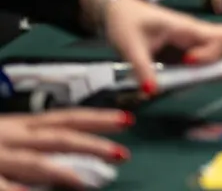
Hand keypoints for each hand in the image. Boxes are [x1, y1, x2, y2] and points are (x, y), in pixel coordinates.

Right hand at [0, 109, 131, 190]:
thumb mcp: (11, 134)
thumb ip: (39, 142)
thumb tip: (76, 156)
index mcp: (24, 125)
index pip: (69, 119)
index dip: (99, 119)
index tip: (127, 120)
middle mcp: (14, 136)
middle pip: (60, 137)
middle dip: (92, 145)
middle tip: (121, 154)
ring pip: (34, 161)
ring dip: (62, 172)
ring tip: (85, 182)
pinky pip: (0, 183)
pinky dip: (14, 188)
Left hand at [97, 0, 221, 95]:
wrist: (121, 11)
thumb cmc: (128, 22)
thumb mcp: (130, 45)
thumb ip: (142, 68)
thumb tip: (153, 91)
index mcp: (192, 29)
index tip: (194, 65)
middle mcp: (201, 37)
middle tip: (197, 78)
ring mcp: (197, 45)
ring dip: (213, 73)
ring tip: (183, 78)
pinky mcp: (189, 54)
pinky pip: (209, 65)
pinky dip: (202, 76)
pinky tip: (179, 79)